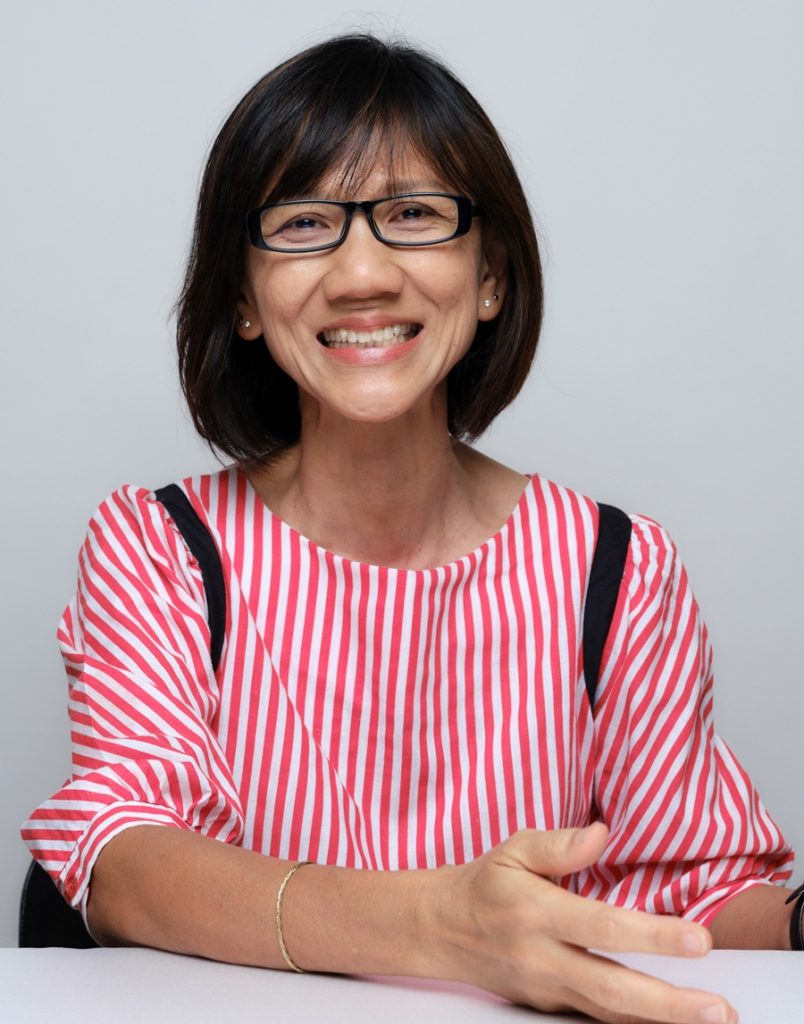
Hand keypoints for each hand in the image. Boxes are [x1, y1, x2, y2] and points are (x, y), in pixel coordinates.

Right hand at [427, 823, 737, 1023]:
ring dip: (661, 1019)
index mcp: (536, 911)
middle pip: (613, 988)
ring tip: (710, 1017)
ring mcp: (545, 988)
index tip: (700, 941)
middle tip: (720, 1009)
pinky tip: (666, 1019)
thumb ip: (559, 844)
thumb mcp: (513, 848)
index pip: (604, 927)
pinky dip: (633, 1021)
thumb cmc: (485, 883)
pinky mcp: (547, 1005)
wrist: (440, 929)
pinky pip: (596, 1016)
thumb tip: (603, 833)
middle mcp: (542, 957)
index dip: (655, 937)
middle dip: (671, 1004)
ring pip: (609, 1012)